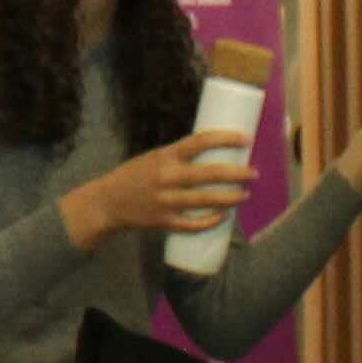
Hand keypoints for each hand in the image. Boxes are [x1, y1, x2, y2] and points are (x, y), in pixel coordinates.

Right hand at [60, 132, 253, 252]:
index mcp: (165, 156)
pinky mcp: (164, 221)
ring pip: (207, 200)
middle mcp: (167, 177)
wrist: (107, 202)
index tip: (246, 139)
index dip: (226, 139)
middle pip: (211, 174)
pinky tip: (224, 216)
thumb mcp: (155, 157)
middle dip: (237, 174)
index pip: (201, 141)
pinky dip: (211, 221)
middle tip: (254, 173)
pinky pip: (194, 224)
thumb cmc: (135, 175)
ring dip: (231, 197)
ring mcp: (166, 201)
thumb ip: (180, 157)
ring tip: (245, 195)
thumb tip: (215, 154)